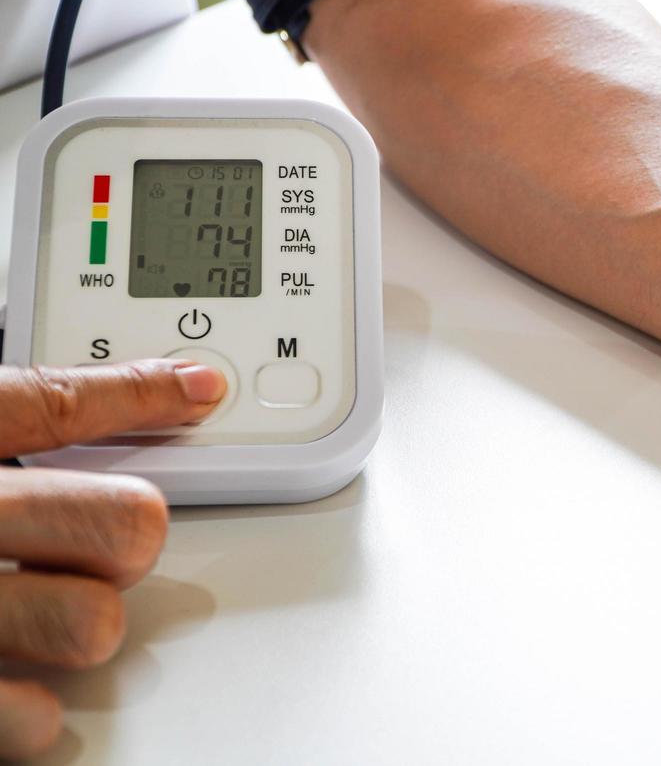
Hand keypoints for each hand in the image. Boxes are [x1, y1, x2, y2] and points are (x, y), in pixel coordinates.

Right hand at [0, 359, 224, 757]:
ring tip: (46, 615)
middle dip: (126, 532)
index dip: (140, 395)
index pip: (48, 406)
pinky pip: (25, 716)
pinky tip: (29, 702)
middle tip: (99, 539)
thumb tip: (170, 381)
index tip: (202, 390)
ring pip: (91, 621)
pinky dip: (34, 716)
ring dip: (82, 623)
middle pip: (123, 523)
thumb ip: (19, 410)